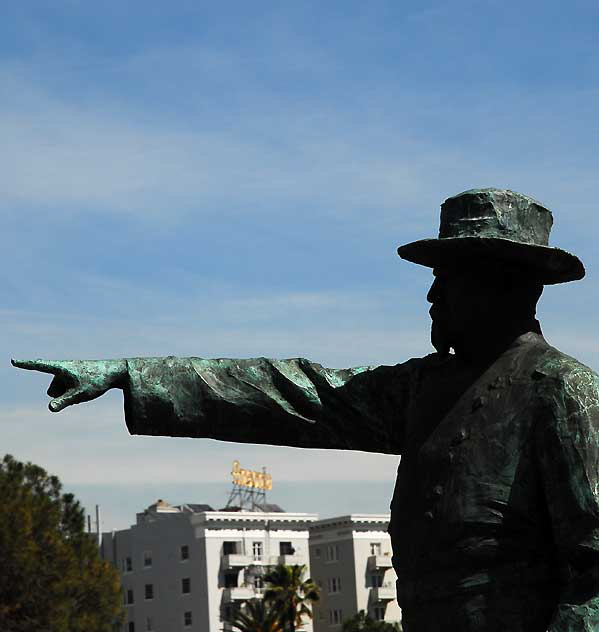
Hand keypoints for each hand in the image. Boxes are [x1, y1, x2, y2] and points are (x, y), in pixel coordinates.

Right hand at [11, 358, 126, 411]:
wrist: (116, 373)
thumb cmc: (97, 381)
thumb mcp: (80, 394)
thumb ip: (64, 402)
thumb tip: (50, 408)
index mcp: (62, 368)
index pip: (40, 366)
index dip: (26, 365)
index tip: (14, 361)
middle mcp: (64, 369)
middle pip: (52, 391)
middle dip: (62, 396)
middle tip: (81, 390)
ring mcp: (70, 374)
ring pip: (60, 393)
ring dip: (69, 396)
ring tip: (86, 389)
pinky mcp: (75, 378)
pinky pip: (67, 392)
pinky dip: (74, 395)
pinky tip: (88, 390)